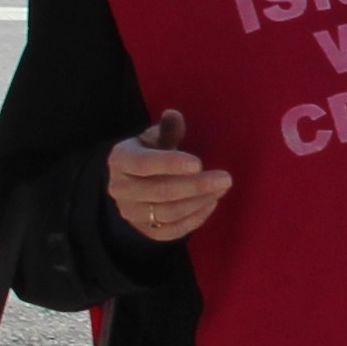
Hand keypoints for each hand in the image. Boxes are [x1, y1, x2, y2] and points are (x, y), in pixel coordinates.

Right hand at [106, 110, 230, 243]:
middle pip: (160, 192)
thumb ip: (166, 130)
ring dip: (199, 202)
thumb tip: (174, 115)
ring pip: (168, 213)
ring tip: (221, 189)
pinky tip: (211, 204)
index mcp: (121, 160)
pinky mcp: (145, 230)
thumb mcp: (153, 139)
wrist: (129, 186)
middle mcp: (120, 189)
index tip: (198, 164)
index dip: (170, 164)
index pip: (144, 164)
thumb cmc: (148, 156)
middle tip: (226, 179)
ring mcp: (131, 213)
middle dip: (196, 186)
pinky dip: (195, 219)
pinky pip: (172, 230)